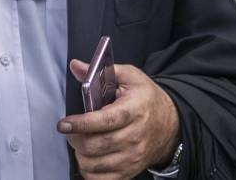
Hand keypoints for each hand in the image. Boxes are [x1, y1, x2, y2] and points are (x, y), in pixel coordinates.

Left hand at [57, 59, 180, 179]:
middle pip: (97, 145)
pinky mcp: (130, 171)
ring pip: (96, 164)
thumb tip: (76, 66)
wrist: (171, 125)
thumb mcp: (131, 77)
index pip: (105, 121)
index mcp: (134, 110)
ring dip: (80, 155)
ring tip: (81, 143)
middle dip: (75, 139)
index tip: (64, 123)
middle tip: (70, 131)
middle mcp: (135, 136)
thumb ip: (102, 72)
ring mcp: (133, 157)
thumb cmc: (147, 99)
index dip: (81, 124)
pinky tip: (88, 158)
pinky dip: (89, 172)